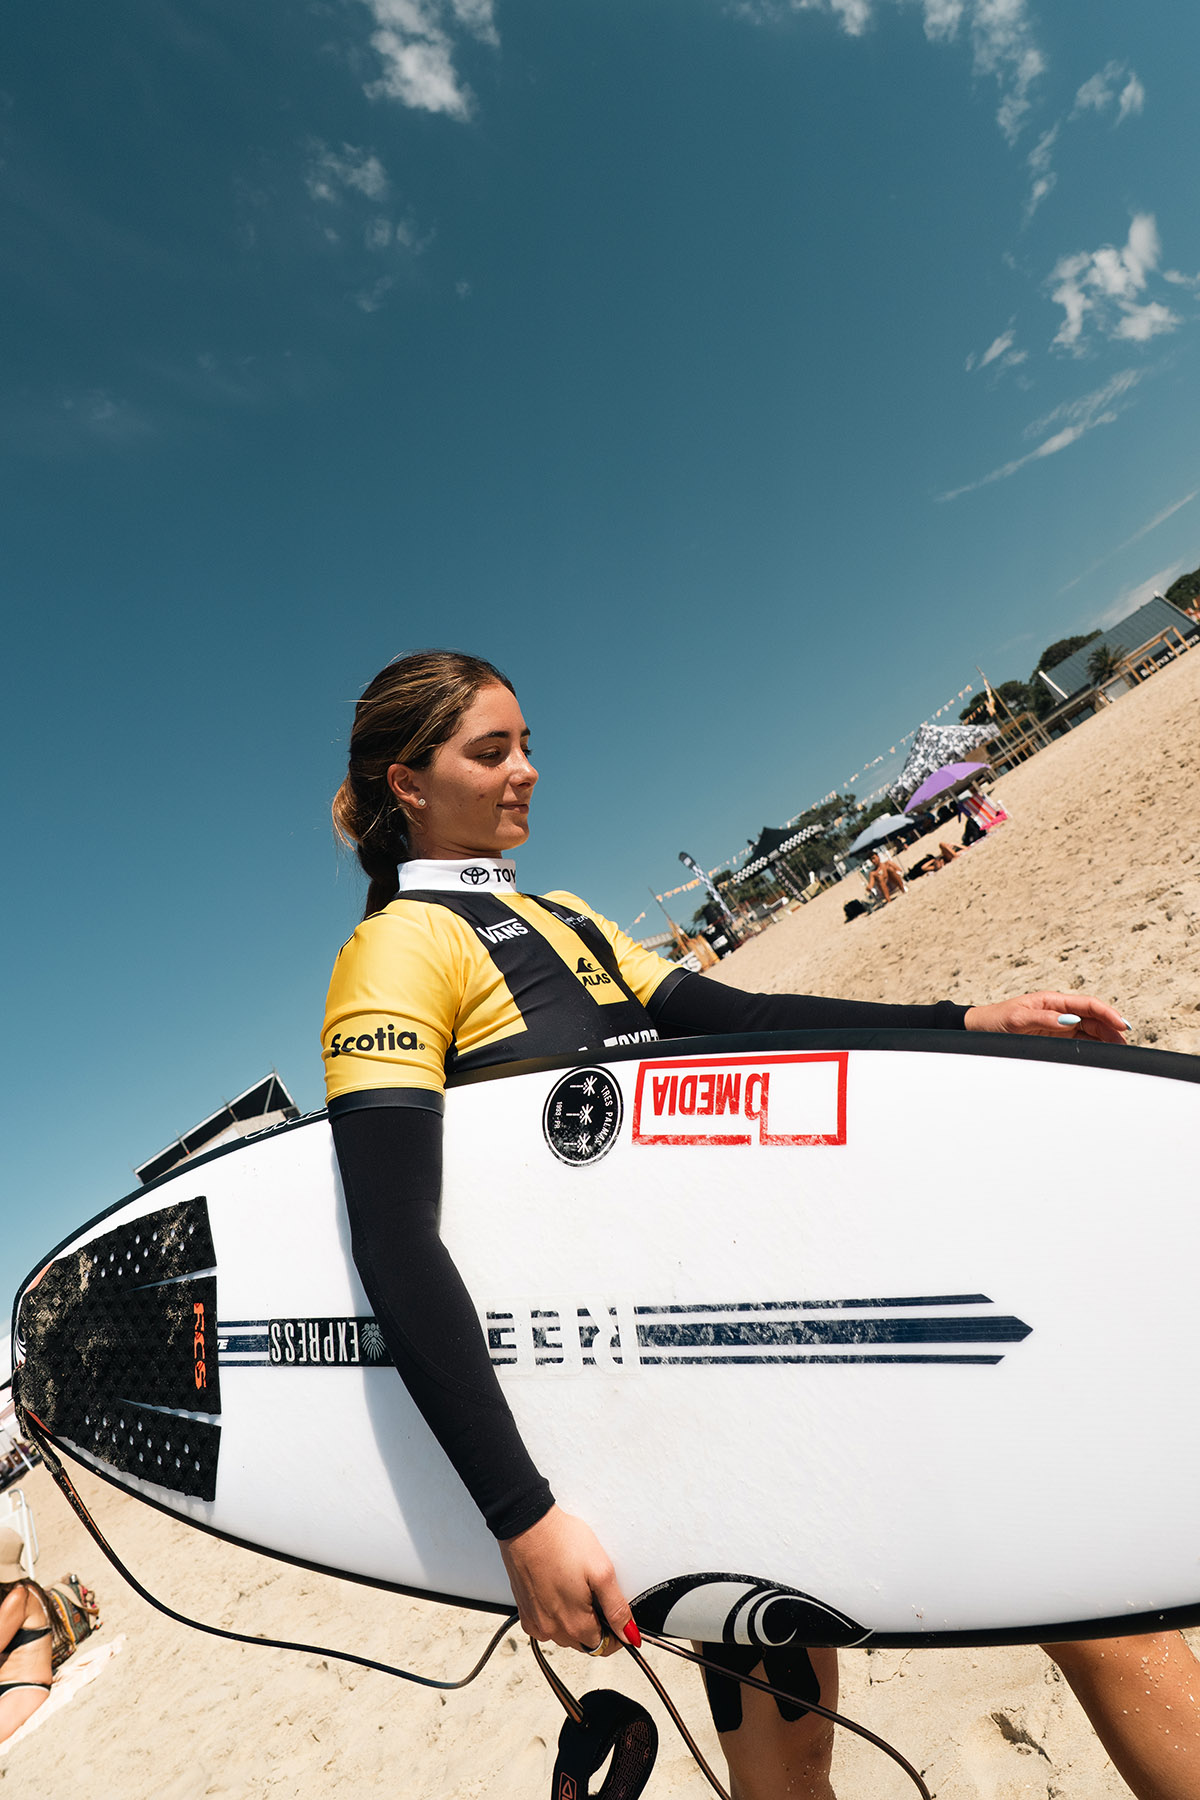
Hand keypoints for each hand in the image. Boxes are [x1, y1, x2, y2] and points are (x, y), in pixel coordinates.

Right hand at [499, 1505, 634, 1654]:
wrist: (527, 1524)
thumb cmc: (562, 1541)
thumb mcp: (602, 1571)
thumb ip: (617, 1608)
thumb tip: (630, 1635)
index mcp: (575, 1624)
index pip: (604, 1646)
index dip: (616, 1633)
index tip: (618, 1618)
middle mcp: (553, 1630)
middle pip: (584, 1642)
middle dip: (596, 1625)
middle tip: (597, 1594)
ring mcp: (536, 1622)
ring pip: (564, 1635)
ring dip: (574, 1621)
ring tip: (577, 1588)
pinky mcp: (524, 1611)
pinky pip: (545, 1626)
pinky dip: (554, 1615)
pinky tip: (557, 1591)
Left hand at [963, 990, 1127, 1043]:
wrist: (978, 1029)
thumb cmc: (995, 1020)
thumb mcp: (1018, 1019)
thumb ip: (1045, 1019)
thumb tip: (1071, 1020)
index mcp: (1052, 1000)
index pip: (1087, 1004)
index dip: (1108, 1013)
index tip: (1122, 1025)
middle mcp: (1058, 1010)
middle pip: (1093, 1017)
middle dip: (1111, 1028)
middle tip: (1124, 1044)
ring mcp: (1057, 1023)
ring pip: (1089, 1029)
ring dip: (1105, 1038)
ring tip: (1118, 1050)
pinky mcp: (1053, 1035)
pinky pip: (1078, 1039)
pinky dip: (1092, 1045)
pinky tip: (1100, 1052)